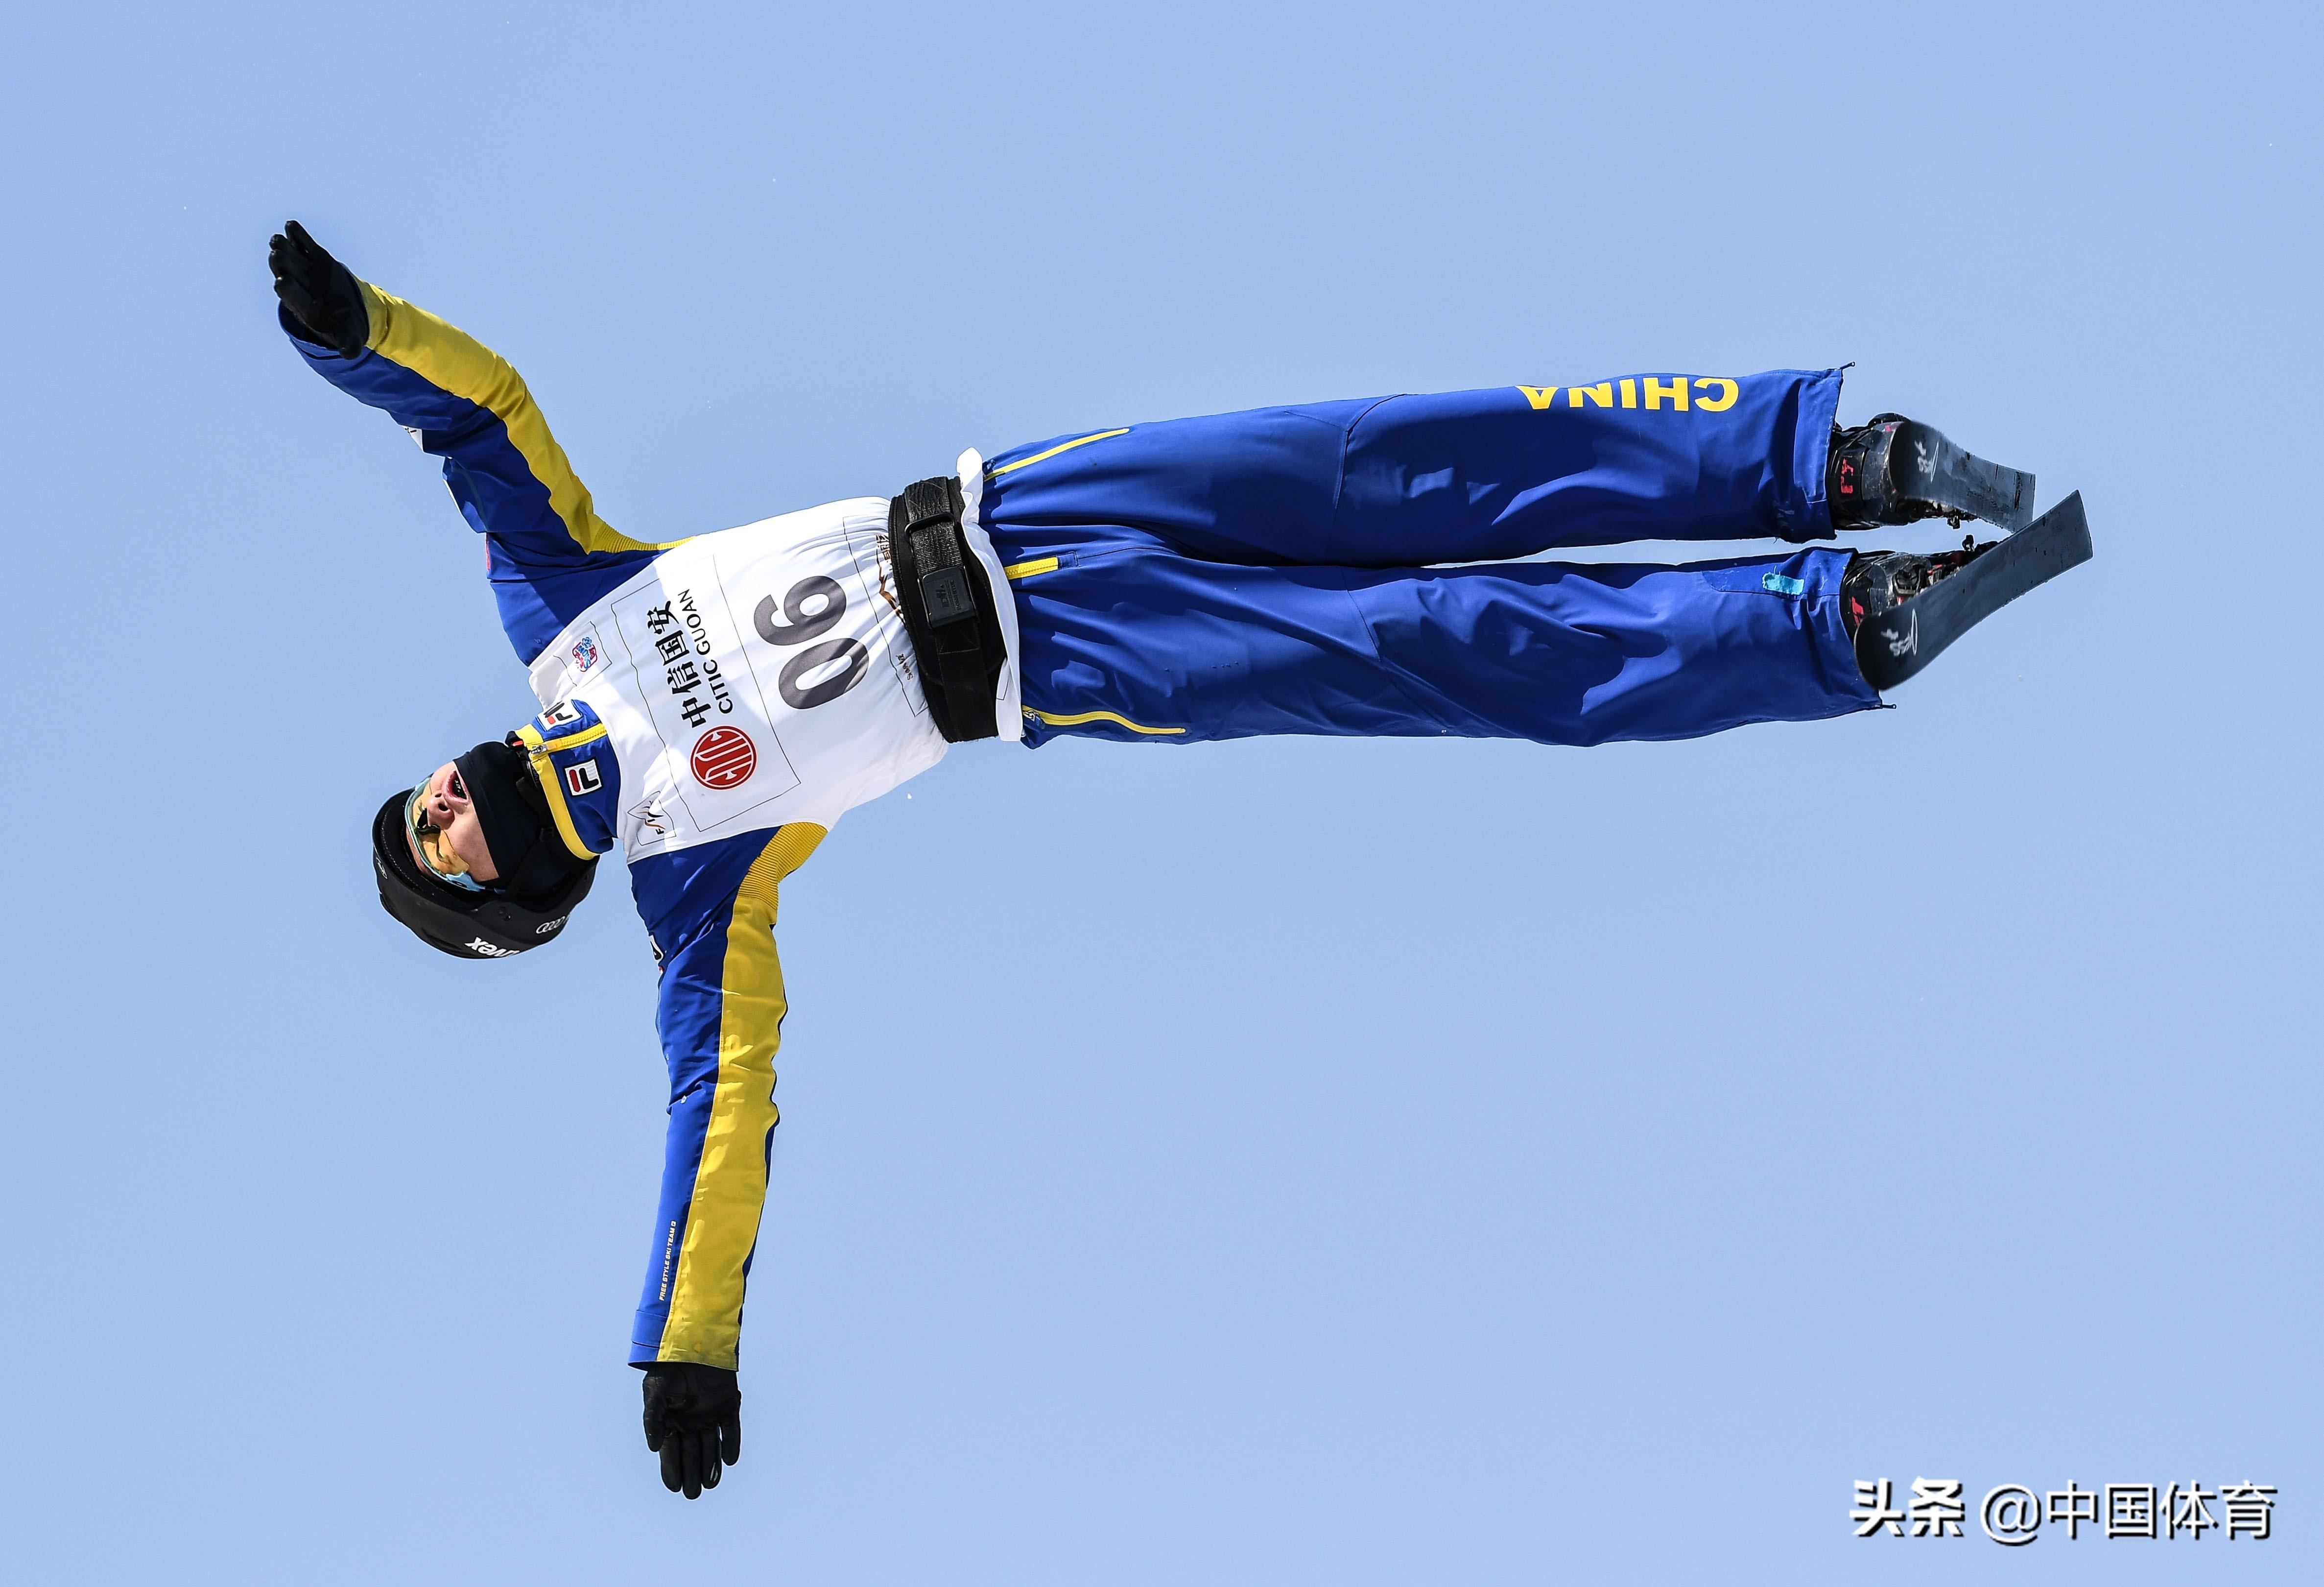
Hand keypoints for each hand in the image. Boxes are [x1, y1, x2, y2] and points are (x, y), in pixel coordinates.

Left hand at [268, 220, 367, 356]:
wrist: (345, 309)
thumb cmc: (345, 326)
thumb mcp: (350, 337)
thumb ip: (349, 344)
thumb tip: (349, 354)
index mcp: (308, 310)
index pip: (295, 300)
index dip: (289, 291)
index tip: (281, 282)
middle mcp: (303, 289)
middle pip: (289, 276)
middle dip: (282, 266)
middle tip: (276, 255)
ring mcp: (307, 272)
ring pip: (292, 259)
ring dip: (284, 249)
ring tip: (276, 239)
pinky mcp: (314, 259)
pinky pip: (304, 246)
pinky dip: (298, 237)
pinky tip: (291, 226)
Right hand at [641, 1362, 740, 1498]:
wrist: (694, 1341)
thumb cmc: (669, 1367)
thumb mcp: (655, 1392)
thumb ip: (653, 1419)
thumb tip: (655, 1447)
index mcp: (671, 1420)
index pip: (671, 1451)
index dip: (672, 1469)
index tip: (674, 1488)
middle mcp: (691, 1420)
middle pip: (692, 1452)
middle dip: (692, 1473)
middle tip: (694, 1494)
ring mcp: (711, 1413)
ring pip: (711, 1445)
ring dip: (711, 1464)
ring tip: (711, 1483)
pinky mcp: (729, 1403)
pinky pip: (731, 1428)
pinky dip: (731, 1443)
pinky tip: (729, 1460)